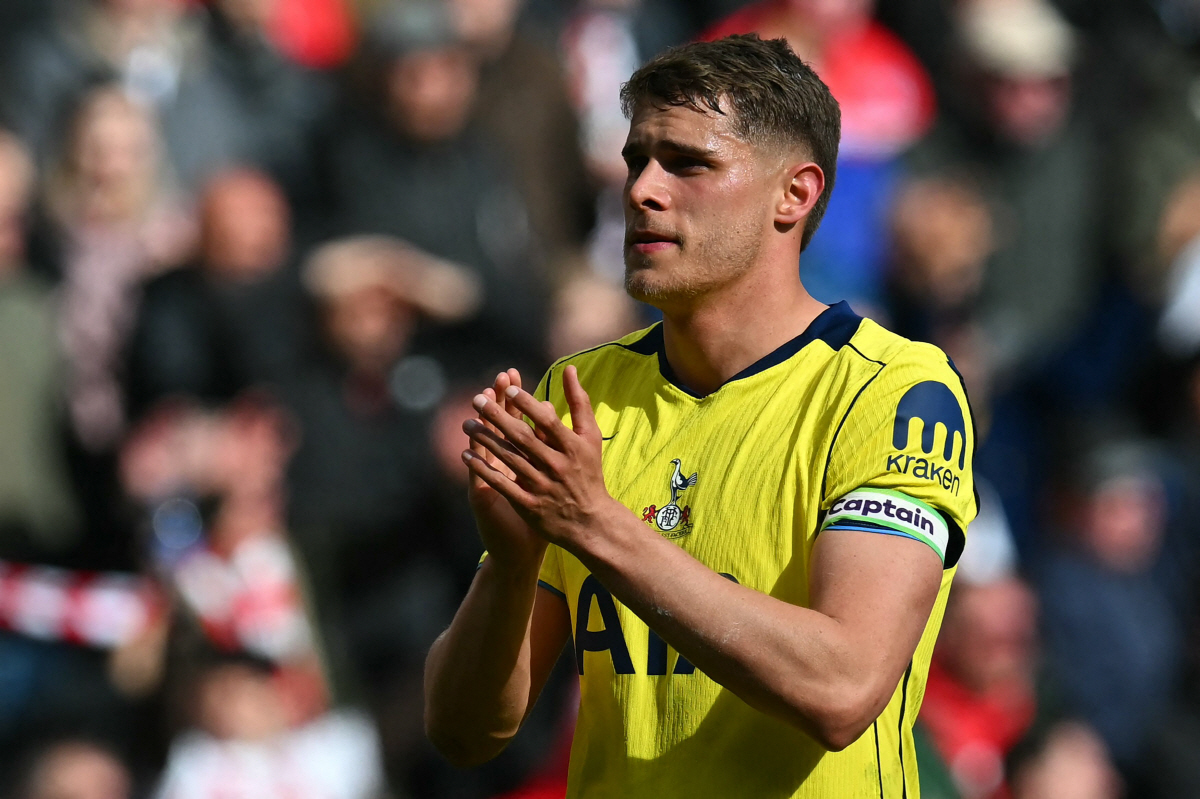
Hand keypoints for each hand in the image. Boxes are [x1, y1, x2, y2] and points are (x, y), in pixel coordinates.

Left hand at [463, 365, 619, 553]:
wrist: (590, 521)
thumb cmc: (588, 472)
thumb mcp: (590, 436)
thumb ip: (579, 402)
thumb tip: (570, 369)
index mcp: (572, 447)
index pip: (547, 421)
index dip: (527, 404)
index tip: (508, 388)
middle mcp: (556, 465)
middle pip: (523, 438)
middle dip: (498, 417)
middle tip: (477, 399)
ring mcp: (541, 486)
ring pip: (509, 458)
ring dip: (485, 440)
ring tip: (467, 423)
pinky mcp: (528, 504)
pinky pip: (501, 484)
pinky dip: (483, 469)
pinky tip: (466, 455)